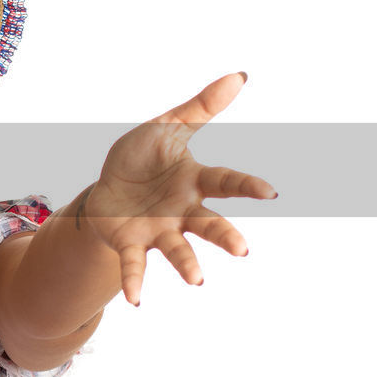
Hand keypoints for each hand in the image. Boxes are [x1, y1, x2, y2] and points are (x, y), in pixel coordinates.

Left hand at [83, 72, 276, 306]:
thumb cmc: (143, 158)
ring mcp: (158, 230)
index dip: (247, 186)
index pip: (226, 182)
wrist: (107, 186)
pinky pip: (135, 264)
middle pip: (208, 224)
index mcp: (193, 180)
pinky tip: (135, 300)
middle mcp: (181, 210)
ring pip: (177, 249)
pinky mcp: (131, 244)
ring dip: (187, 264)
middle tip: (243, 250)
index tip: (270, 192)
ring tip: (198, 281)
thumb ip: (201, 107)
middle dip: (225, 236)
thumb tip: (240, 75)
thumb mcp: (167, 127)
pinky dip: (135, 281)